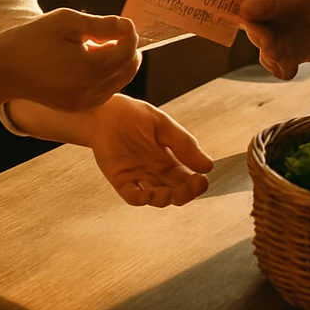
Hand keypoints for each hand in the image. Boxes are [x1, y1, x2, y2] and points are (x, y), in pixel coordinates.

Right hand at [0, 9, 141, 112]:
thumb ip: (101, 24)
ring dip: (118, 61)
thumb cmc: (32, 39)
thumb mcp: (66, 22)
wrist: (2, 70)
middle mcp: (91, 91)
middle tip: (110, 32)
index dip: (128, 32)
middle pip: (129, 67)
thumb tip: (127, 26)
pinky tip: (90, 61)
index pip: (128, 50)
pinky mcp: (77, 106)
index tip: (118, 22)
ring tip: (96, 44)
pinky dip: (108, 75)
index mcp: (90, 68)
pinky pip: (106, 91)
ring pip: (120, 80)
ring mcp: (85, 102)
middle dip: (127, 47)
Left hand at [86, 94, 212, 206]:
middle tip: (191, 188)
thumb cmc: (131, 114)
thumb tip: (208, 165)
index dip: (196, 183)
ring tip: (171, 194)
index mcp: (167, 158)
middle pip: (175, 190)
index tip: (203, 180)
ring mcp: (138, 176)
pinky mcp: (120, 179)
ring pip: (156, 196)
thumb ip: (182, 143)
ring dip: (166, 199)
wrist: (102, 110)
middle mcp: (154, 170)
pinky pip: (132, 195)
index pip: (187, 177)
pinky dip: (142, 199)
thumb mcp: (162, 124)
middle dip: (186, 193)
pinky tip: (149, 194)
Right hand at [239, 0, 309, 79]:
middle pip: (248, 23)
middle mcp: (267, 10)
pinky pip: (275, 63)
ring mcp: (276, 31)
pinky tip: (290, 68)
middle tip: (268, 40)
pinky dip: (280, 68)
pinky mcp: (288, 50)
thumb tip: (244, 9)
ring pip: (260, 46)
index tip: (236, 17)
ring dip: (268, 54)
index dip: (233, 4)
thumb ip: (277, 1)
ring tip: (283, 57)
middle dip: (256, 34)